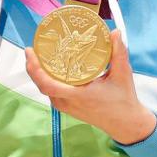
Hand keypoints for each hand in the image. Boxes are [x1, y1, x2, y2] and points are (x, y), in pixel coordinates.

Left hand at [25, 29, 156, 144]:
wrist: (125, 123)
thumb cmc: (123, 100)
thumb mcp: (123, 74)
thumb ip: (119, 52)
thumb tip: (115, 32)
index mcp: (79, 95)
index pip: (48, 85)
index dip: (35, 69)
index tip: (31, 52)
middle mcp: (69, 102)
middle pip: (42, 85)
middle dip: (33, 67)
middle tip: (33, 49)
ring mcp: (67, 106)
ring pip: (45, 89)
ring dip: (38, 73)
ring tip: (39, 55)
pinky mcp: (68, 107)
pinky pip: (51, 92)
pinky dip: (46, 80)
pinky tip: (49, 68)